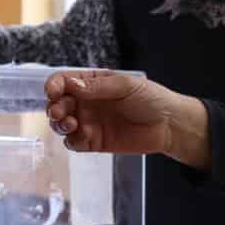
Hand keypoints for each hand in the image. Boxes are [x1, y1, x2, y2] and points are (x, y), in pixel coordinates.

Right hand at [45, 69, 210, 169]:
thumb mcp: (125, 86)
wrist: (170, 125)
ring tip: (71, 124)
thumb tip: (71, 84)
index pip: (63, 82)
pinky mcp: (94, 142)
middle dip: (54, 107)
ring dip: (60, 124)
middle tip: (60, 112)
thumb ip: (97, 86)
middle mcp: (86, 102)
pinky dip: (73, 140)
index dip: (54, 86)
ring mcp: (88, 122)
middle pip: (58, 104)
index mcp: (91, 84)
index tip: (54, 91)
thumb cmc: (152, 99)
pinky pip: (74, 143)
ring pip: (62, 124)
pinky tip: (84, 135)